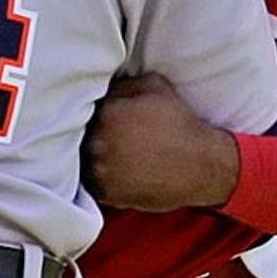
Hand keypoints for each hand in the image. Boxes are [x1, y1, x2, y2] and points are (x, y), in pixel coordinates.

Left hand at [83, 73, 239, 211]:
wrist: (202, 165)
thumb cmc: (179, 121)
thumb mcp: (154, 86)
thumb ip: (120, 83)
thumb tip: (99, 84)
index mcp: (105, 113)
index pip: (78, 106)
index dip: (82, 108)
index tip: (90, 110)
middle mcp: (97, 143)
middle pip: (73, 134)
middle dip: (82, 131)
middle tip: (98, 131)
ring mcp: (100, 171)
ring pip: (77, 159)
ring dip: (84, 155)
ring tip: (103, 150)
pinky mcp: (106, 194)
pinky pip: (87, 182)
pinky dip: (93, 176)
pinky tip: (108, 168)